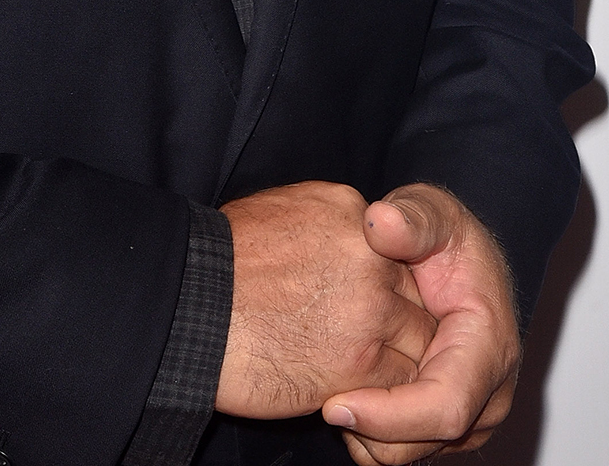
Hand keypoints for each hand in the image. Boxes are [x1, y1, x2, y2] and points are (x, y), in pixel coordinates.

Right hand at [215, 181, 437, 420]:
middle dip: (400, 324)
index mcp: (350, 211)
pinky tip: (359, 393)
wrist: (189, 307)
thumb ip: (327, 230)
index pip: (397, 253)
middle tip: (375, 346)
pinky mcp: (362, 361)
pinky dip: (388, 396)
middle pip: (415, 295)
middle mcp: (370, 255)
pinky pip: (402, 384)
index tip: (367, 306)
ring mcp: (370, 308)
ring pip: (419, 341)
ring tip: (372, 376)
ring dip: (398, 361)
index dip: (385, 285)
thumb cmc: (219, 263)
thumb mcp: (280, 214)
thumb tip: (339, 248)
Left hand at [322, 184, 520, 462]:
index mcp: (490, 344)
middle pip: (428, 440)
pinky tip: (347, 395)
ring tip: (331, 393)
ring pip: (415, 453)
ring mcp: (472, 411)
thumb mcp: (429, 210)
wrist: (452, 254)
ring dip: (370, 436)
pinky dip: (374, 434)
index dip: (390, 413)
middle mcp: (489, 389)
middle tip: (321, 401)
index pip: (446, 405)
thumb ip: (411, 217)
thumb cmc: (441, 232)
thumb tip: (383, 222)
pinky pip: (408, 448)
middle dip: (372, 431)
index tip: (335, 402)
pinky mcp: (448, 422)